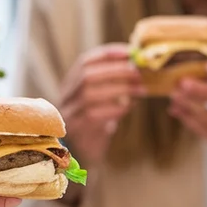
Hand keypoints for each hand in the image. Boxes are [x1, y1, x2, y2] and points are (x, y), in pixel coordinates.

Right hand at [58, 44, 145, 164]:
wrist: (84, 155)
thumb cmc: (97, 123)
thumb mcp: (101, 99)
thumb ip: (111, 83)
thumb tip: (138, 65)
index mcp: (71, 84)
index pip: (85, 61)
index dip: (107, 54)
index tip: (129, 52)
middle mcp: (66, 96)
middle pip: (87, 76)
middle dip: (115, 70)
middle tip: (138, 72)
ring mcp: (68, 113)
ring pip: (89, 94)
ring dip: (119, 88)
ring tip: (140, 89)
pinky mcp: (76, 129)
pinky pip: (94, 115)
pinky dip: (114, 108)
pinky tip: (129, 107)